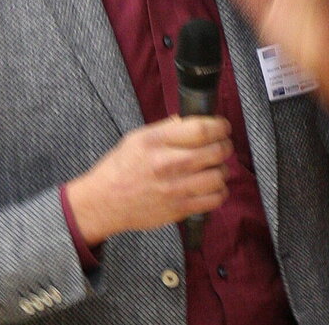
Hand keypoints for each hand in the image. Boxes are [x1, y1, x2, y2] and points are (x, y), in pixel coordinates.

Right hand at [65, 116, 231, 245]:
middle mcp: (167, 164)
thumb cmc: (120, 168)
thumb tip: (194, 120)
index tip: (222, 128)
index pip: (201, 129)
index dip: (220, 127)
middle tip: (221, 147)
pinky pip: (214, 200)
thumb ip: (167, 128)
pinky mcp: (179, 209)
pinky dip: (219, 192)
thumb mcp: (137, 138)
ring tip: (215, 168)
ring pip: (219, 176)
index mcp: (156, 141)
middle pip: (216, 151)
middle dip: (225, 146)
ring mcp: (174, 188)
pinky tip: (211, 187)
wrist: (103, 203)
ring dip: (222, 170)